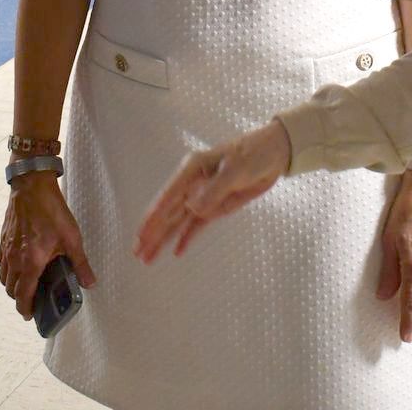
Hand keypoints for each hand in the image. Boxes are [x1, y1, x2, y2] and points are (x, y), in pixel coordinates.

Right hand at [0, 171, 95, 320]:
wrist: (32, 185)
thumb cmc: (51, 210)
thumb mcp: (72, 237)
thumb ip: (80, 263)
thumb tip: (89, 282)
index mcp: (30, 262)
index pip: (23, 295)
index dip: (25, 309)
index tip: (30, 315)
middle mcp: (14, 258)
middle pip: (11, 289)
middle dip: (20, 299)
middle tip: (31, 301)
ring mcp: (6, 248)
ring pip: (4, 277)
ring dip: (13, 285)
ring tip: (26, 285)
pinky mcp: (3, 238)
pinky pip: (1, 262)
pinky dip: (8, 270)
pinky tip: (20, 265)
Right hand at [134, 122, 290, 263]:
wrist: (273, 154)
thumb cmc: (252, 154)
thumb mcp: (235, 169)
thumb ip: (214, 189)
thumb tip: (192, 207)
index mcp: (191, 170)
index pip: (167, 197)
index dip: (153, 217)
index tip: (141, 234)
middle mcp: (192, 184)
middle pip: (168, 213)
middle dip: (152, 233)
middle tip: (137, 253)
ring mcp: (202, 197)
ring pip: (178, 222)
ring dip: (164, 239)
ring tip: (148, 257)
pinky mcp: (215, 207)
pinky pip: (196, 225)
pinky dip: (186, 238)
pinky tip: (176, 252)